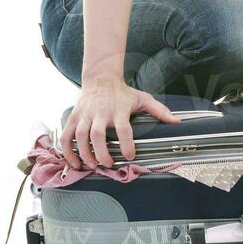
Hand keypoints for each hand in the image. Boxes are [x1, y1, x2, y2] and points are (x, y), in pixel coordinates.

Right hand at [58, 76, 181, 169]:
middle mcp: (101, 112)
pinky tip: (74, 161)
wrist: (101, 78)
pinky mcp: (75, 117)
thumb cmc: (122, 92)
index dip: (127, 143)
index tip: (130, 156)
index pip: (123, 128)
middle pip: (97, 134)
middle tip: (108, 164)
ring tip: (91, 165)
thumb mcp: (142, 98)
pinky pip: (66, 135)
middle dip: (101, 152)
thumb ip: (159, 110)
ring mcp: (86, 114)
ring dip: (84, 153)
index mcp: (119, 109)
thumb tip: (176, 122)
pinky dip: (67, 150)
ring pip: (80, 135)